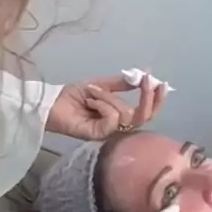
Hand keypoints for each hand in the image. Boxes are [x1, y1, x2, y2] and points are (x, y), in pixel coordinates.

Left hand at [46, 73, 166, 139]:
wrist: (52, 102)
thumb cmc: (73, 96)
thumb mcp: (101, 84)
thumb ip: (122, 83)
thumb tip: (142, 76)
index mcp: (120, 115)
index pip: (145, 112)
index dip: (155, 99)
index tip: (160, 83)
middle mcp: (117, 125)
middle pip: (143, 117)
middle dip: (147, 99)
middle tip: (147, 82)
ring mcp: (108, 132)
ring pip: (125, 115)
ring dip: (110, 98)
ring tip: (92, 93)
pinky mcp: (98, 135)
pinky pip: (112, 119)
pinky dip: (103, 105)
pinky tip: (90, 102)